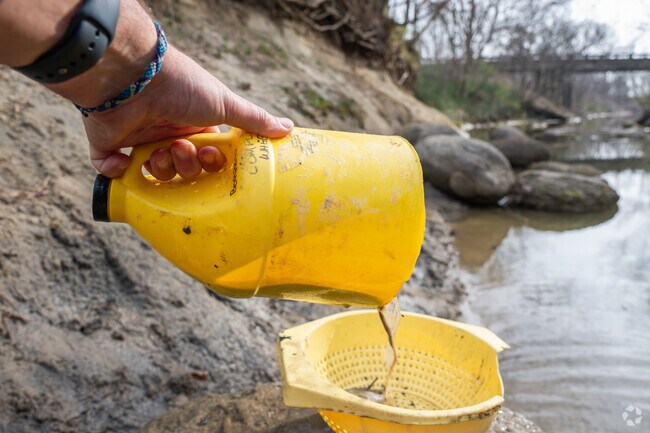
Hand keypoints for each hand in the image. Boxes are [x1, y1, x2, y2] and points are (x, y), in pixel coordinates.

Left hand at [82, 46, 292, 179]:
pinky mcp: (108, 143)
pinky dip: (118, 170)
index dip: (210, 163)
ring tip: (157, 151)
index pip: (206, 156)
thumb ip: (254, 120)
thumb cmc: (182, 87)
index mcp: (193, 124)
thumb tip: (288, 129)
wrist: (134, 78)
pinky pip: (111, 170)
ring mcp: (138, 138)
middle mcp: (167, 131)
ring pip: (152, 173)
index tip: (210, 155)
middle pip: (182, 168)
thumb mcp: (224, 104)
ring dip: (158, 167)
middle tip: (180, 150)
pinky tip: (125, 160)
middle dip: (184, 166)